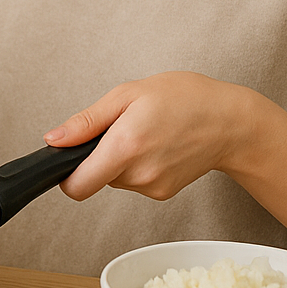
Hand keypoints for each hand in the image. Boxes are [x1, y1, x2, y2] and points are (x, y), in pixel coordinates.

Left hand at [43, 72, 253, 201]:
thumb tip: (54, 139)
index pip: (77, 186)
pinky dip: (138, 165)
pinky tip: (158, 145)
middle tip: (123, 128)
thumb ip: (87, 121)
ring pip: (115, 179)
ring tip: (146, 132)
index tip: (71, 158)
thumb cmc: (186, 99)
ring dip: (120, 159)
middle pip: (95, 179)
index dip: (66, 175)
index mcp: (125, 146)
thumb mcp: (129, 94)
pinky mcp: (163, 193)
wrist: (231, 122)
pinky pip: (134, 181)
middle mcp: (138, 173)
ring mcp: (152, 187)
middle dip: (99, 156)